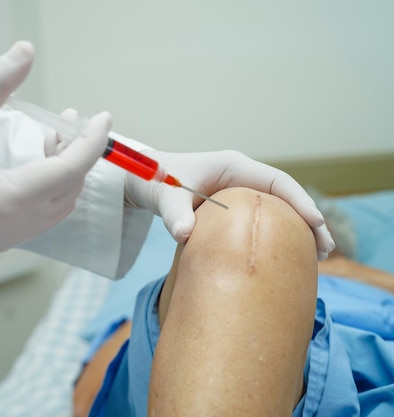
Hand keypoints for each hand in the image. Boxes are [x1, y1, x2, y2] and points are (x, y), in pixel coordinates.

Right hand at [0, 41, 110, 269]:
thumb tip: (26, 51)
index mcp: (9, 200)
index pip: (70, 170)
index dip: (92, 142)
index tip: (103, 118)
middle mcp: (15, 227)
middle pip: (69, 190)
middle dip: (77, 154)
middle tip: (68, 122)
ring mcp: (8, 239)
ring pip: (58, 206)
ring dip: (63, 174)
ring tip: (51, 140)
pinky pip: (41, 217)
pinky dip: (48, 191)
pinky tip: (34, 166)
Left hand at [124, 149, 334, 259]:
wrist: (142, 180)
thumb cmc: (154, 181)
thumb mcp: (164, 196)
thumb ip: (174, 214)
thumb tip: (184, 234)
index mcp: (233, 166)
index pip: (276, 181)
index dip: (299, 201)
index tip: (315, 223)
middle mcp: (240, 176)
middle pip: (285, 197)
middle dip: (308, 220)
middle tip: (326, 250)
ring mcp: (238, 191)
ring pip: (276, 209)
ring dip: (298, 229)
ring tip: (318, 257)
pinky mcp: (232, 207)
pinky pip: (262, 218)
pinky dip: (278, 233)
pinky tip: (287, 255)